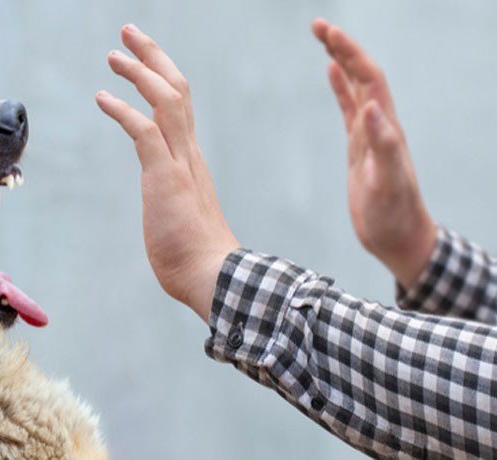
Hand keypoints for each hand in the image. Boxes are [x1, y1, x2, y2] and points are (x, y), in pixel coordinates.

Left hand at [97, 24, 239, 320]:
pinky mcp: (165, 177)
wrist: (212, 276)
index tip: (142, 59)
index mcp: (190, 159)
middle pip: (176, 89)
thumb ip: (172, 200)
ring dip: (139, 72)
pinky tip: (102, 97)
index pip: (179, 105)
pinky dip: (123, 110)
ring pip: (165, 100)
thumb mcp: (178, 216)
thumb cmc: (194, 256)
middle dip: (152, 56)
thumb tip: (166, 207)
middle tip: (129, 33)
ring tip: (113, 54)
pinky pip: (144, 131)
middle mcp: (188, 153)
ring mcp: (179, 163)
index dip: (161, 76)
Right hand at [312, 18, 436, 288]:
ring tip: (323, 38)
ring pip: (356, 87)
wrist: (398, 238)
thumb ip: (383, 144)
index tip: (327, 32)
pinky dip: (340, 87)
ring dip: (341, 60)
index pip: (368, 79)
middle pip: (362, 74)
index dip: (350, 53)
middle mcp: (380, 124)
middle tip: (317, 25)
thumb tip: (370, 106)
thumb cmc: (394, 215)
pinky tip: (331, 74)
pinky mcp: (360, 147)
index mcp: (386, 128)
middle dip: (342, 47)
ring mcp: (370, 134)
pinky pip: (348, 108)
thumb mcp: (388, 182)